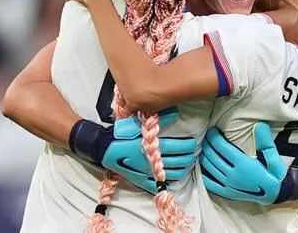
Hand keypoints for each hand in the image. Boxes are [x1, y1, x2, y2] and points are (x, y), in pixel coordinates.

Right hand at [69, 108, 196, 194]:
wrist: (102, 148)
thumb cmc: (119, 134)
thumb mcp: (135, 123)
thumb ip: (156, 119)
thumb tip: (175, 113)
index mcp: (151, 146)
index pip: (176, 147)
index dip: (188, 146)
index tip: (194, 143)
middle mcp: (151, 160)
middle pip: (177, 161)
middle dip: (189, 157)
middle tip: (194, 152)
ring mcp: (147, 172)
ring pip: (172, 173)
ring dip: (183, 169)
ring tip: (188, 163)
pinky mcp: (141, 180)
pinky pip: (160, 183)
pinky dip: (170, 180)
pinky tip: (175, 175)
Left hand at [200, 122, 297, 204]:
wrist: (274, 194)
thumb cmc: (273, 173)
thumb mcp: (273, 156)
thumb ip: (265, 141)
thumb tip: (259, 124)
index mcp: (243, 164)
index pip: (222, 147)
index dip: (214, 137)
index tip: (212, 130)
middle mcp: (233, 174)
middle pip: (213, 156)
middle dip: (207, 144)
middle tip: (206, 136)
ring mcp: (228, 184)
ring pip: (209, 168)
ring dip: (204, 156)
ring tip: (203, 147)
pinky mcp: (226, 192)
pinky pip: (209, 183)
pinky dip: (203, 174)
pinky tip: (201, 166)